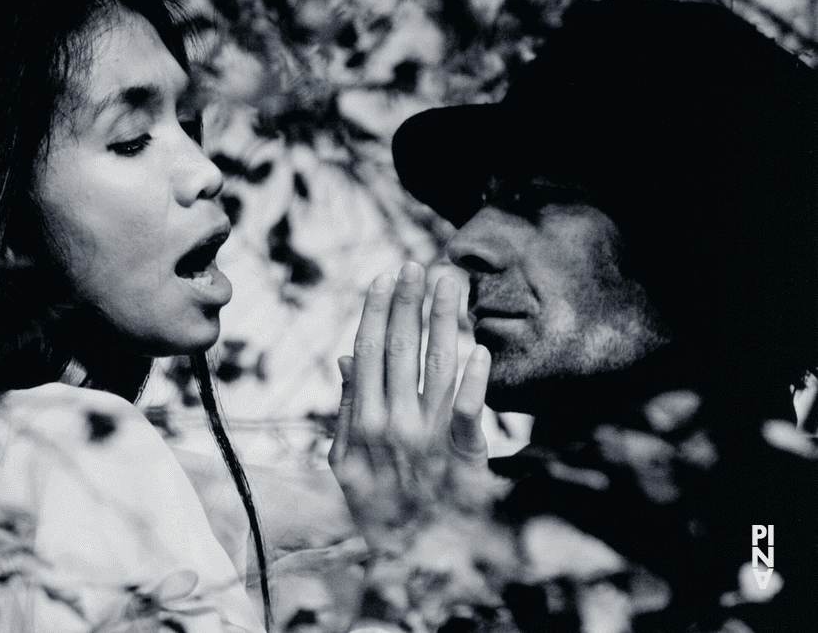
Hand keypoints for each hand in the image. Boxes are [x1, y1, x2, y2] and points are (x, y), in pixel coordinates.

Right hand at [327, 262, 493, 555]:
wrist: (406, 561)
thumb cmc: (371, 509)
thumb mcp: (344, 462)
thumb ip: (347, 408)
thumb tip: (347, 356)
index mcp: (362, 420)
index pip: (369, 349)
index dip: (377, 310)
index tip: (384, 277)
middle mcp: (394, 424)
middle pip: (403, 348)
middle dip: (410, 301)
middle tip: (419, 263)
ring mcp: (429, 439)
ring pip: (437, 366)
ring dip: (444, 320)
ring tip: (451, 284)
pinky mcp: (464, 457)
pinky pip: (470, 412)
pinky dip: (476, 381)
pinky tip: (479, 348)